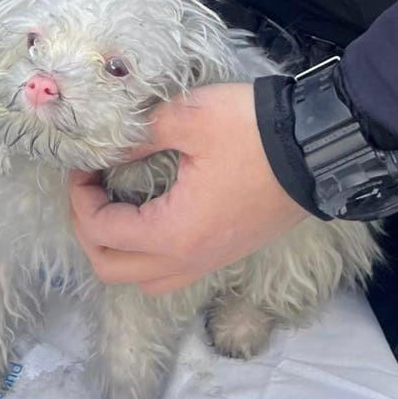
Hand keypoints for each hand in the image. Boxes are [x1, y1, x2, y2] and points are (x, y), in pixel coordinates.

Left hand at [68, 83, 308, 295]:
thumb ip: (138, 136)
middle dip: (89, 231)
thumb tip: (107, 149)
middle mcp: (188, 260)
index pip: (101, 232)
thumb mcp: (187, 118)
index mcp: (174, 233)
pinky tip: (149, 218)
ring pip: (143, 280)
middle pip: (112, 270)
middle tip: (89, 191)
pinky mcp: (226, 254)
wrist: (317, 150)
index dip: (80, 198)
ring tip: (115, 208)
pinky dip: (147, 255)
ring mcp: (210, 262)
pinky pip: (172, 273)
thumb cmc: (253, 134)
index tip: (83, 166)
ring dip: (118, 250)